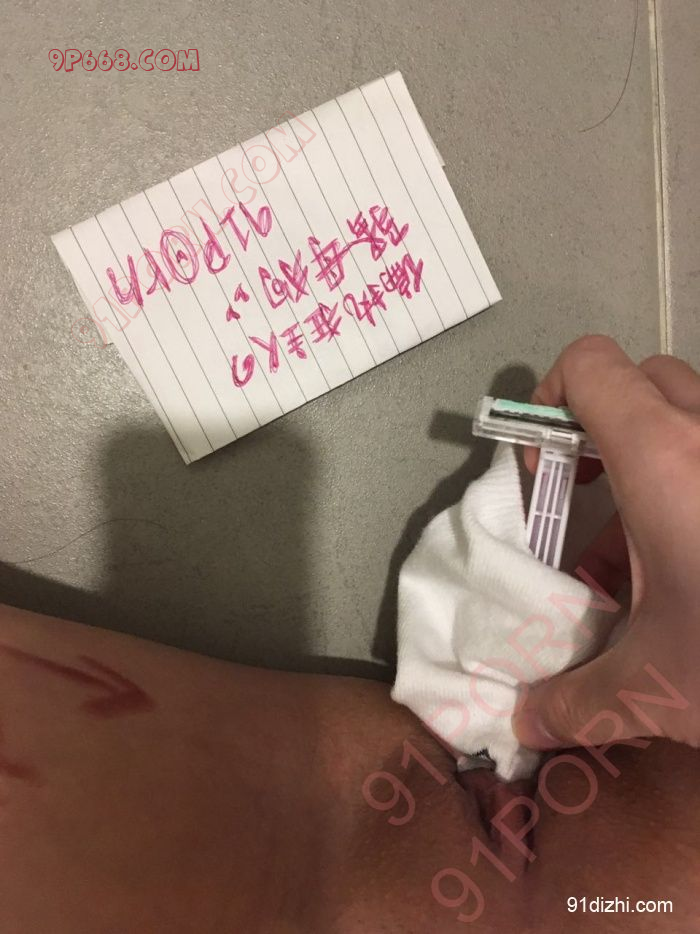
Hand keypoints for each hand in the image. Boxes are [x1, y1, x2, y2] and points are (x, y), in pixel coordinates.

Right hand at [512, 335, 699, 751]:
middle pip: (641, 378)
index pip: (589, 366)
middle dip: (604, 426)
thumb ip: (576, 702)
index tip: (548, 472)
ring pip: (695, 408)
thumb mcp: (655, 688)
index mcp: (661, 456)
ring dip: (658, 449)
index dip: (550, 404)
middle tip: (597, 496)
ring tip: (654, 528)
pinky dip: (699, 474)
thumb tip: (526, 724)